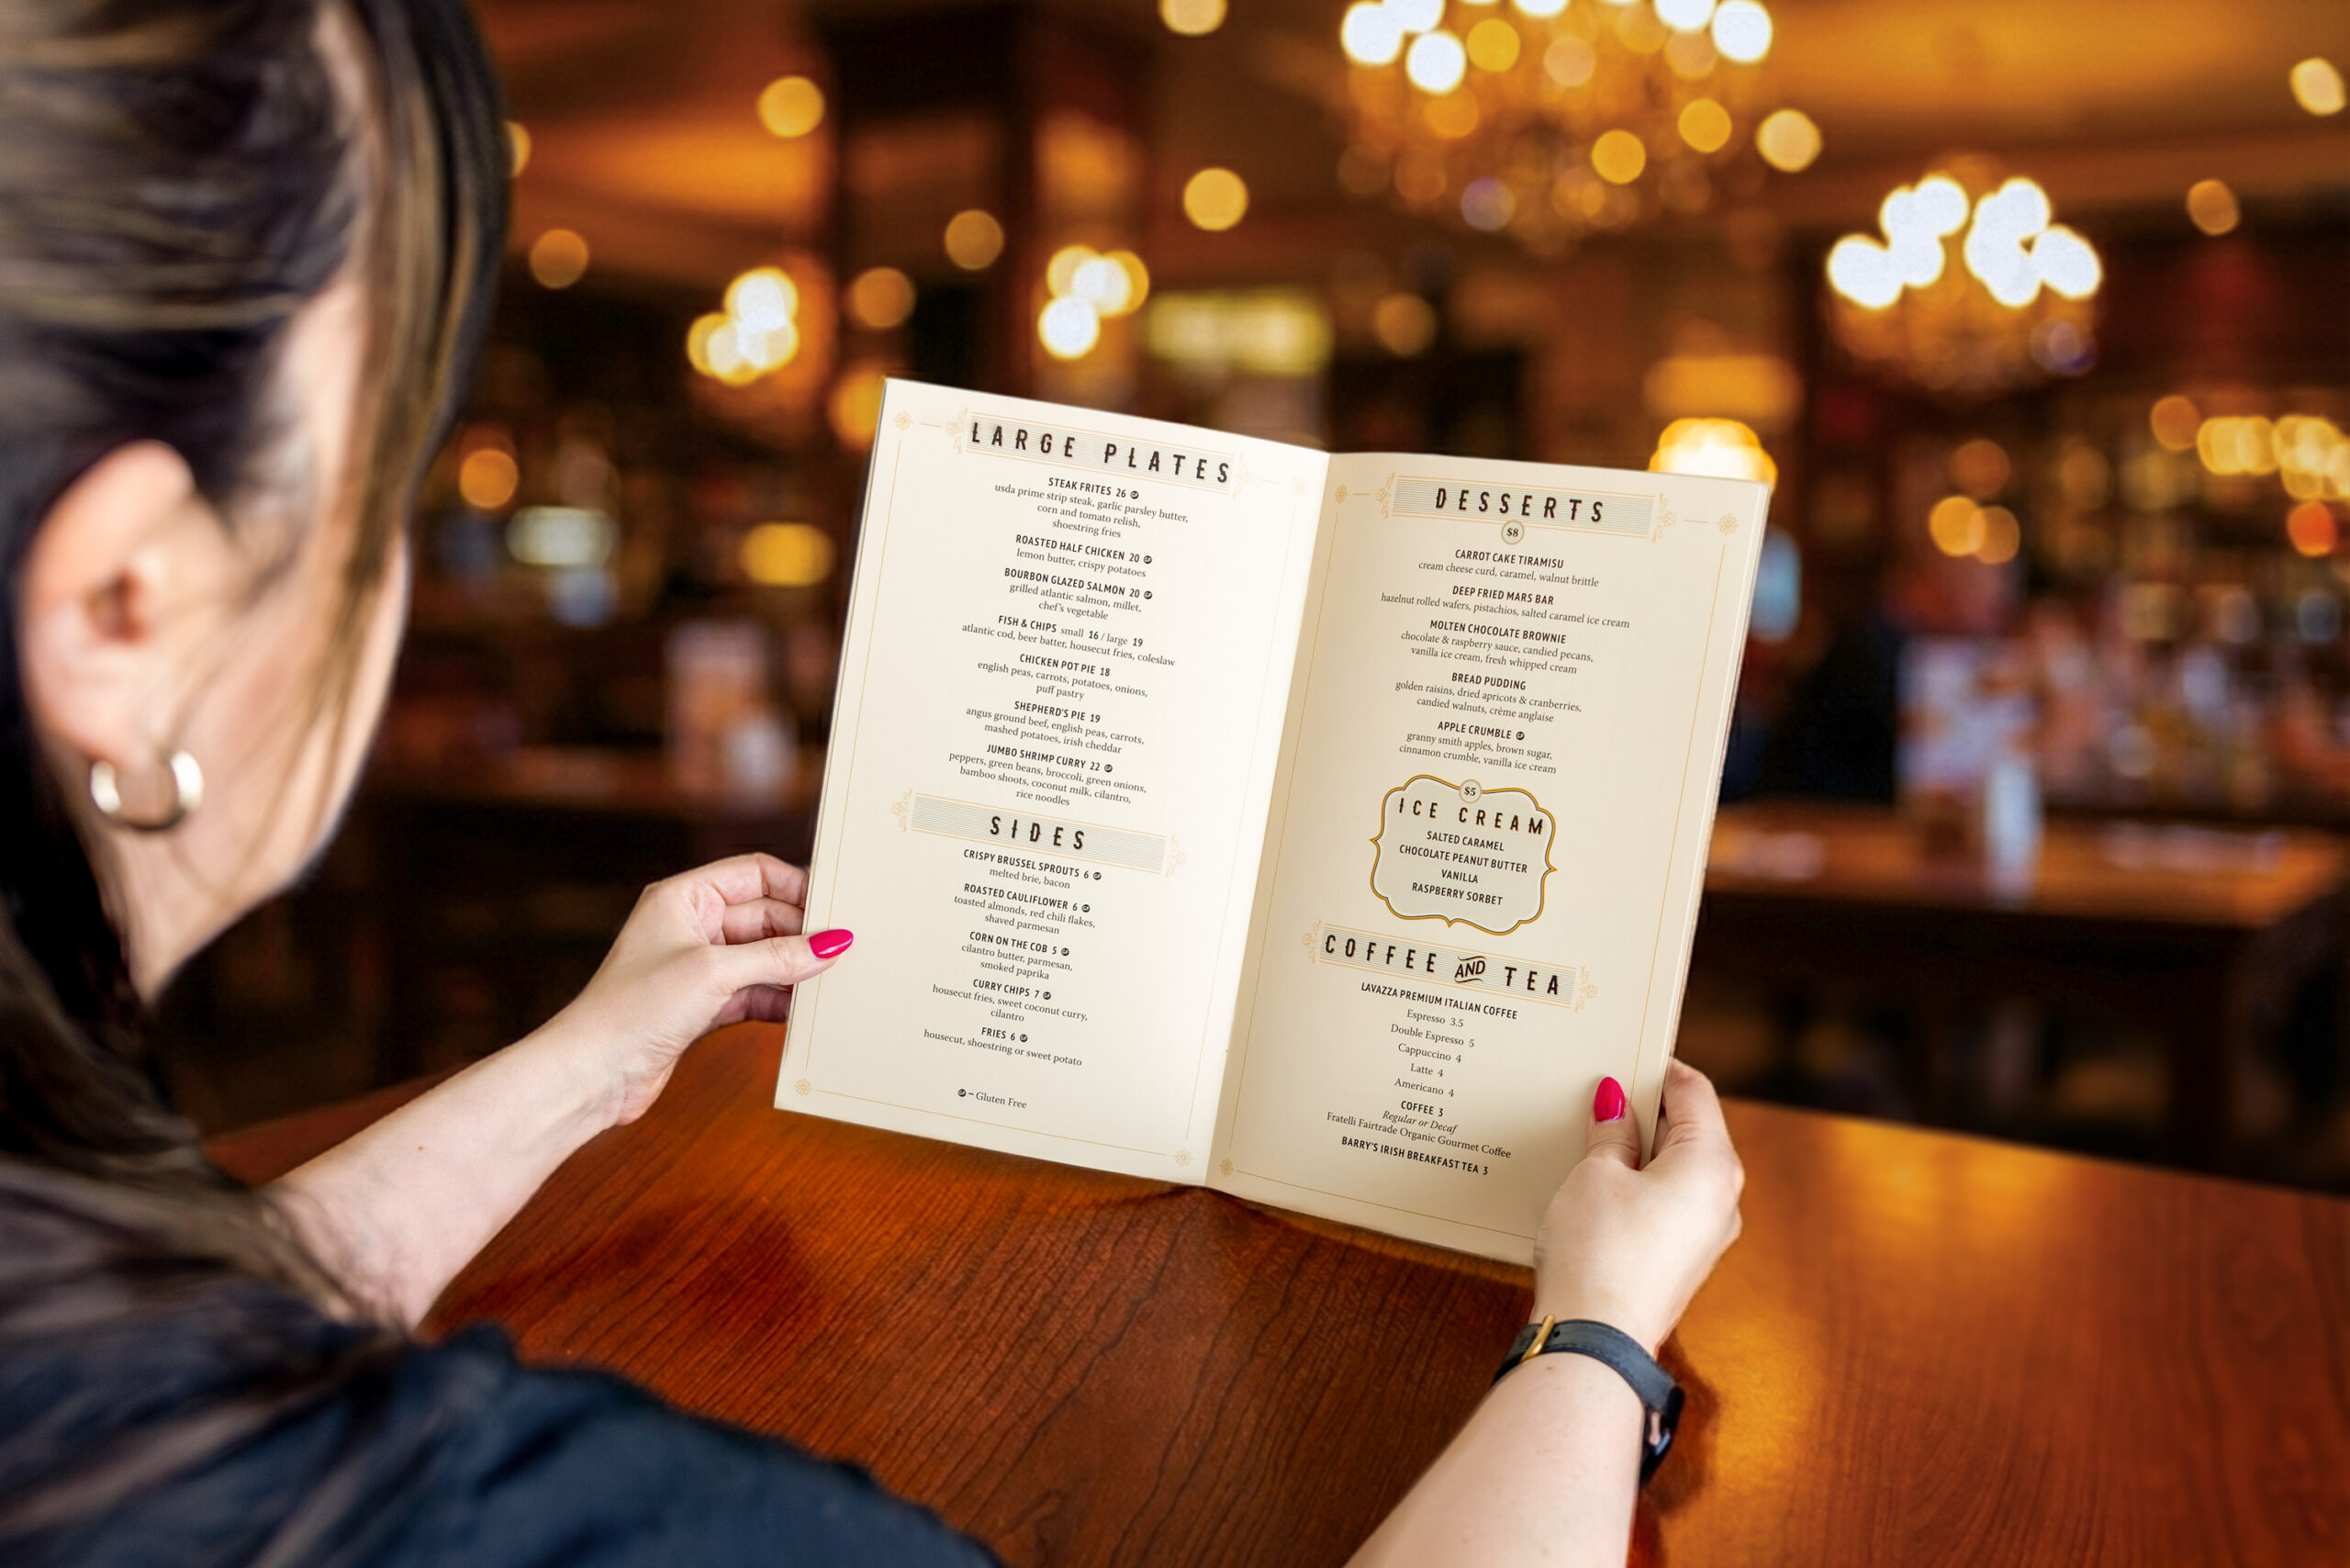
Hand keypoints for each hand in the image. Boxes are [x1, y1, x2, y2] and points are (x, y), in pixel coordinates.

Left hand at [541, 853, 851, 1130]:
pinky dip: (778, 999)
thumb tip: (831, 943)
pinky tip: (804, 1010)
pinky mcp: (701, 1006)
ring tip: (833, 980)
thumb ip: (777, 956)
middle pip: (765, 917)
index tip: (836, 906)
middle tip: (845, 950)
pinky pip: (753, 992)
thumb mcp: (714, 972)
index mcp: (683, 897)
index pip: (754, 873)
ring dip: (793, 970)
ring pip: (762, 958)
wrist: (592, 1073)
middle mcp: (691, 927)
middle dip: (801, 934)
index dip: (796, 886)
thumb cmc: (634, 1008)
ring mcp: (697, 968)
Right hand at [1530, 1058, 1744, 1353]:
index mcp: (1712, 1165)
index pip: (1694, 1092)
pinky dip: (1640, 1184)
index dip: (1658, 1068)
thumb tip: (1616, 1104)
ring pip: (1678, 1170)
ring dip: (1641, 1149)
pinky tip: (1600, 1184)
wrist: (1597, 1340)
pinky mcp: (1684, 1261)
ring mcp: (1707, 1235)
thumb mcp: (1596, 1175)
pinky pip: (1669, 1204)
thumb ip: (1612, 1133)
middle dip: (1647, 1110)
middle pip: (1691, 1131)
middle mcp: (1723, 1199)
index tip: (1624, 1054)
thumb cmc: (1599, 1251)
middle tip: (1601, 1092)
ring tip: (1592, 1135)